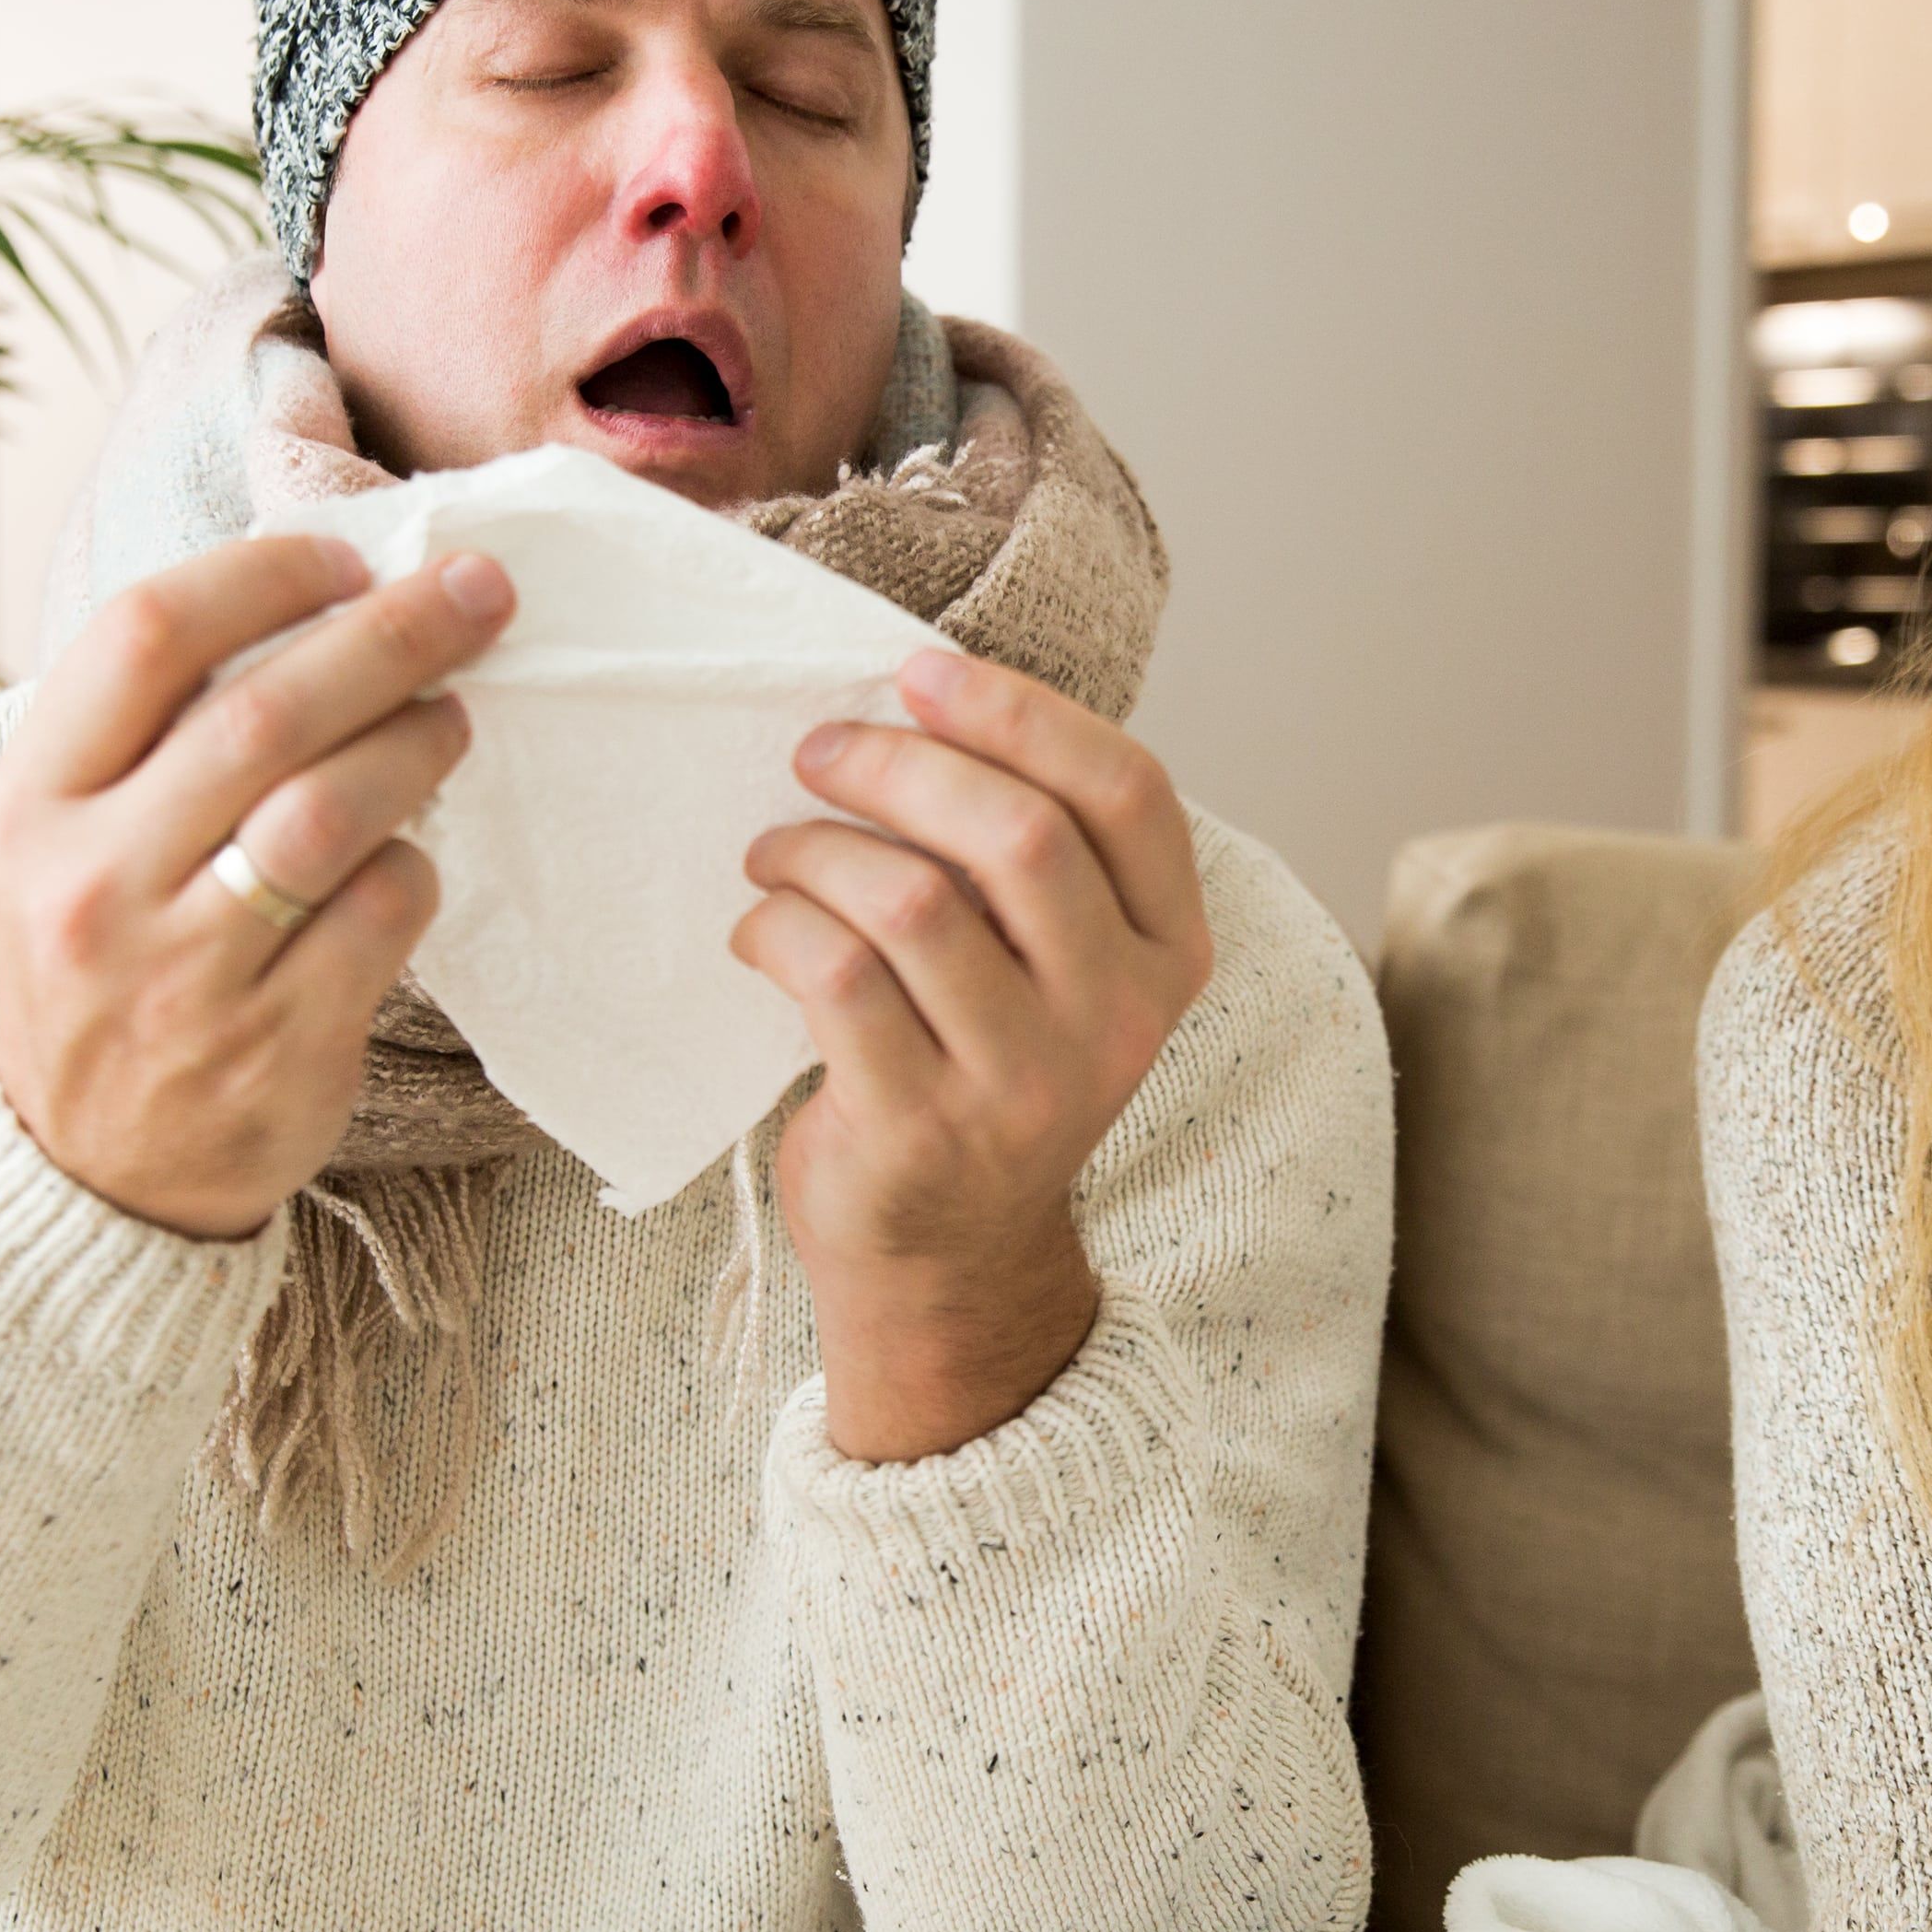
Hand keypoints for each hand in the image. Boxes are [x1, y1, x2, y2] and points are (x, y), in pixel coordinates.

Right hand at [0, 533, 513, 1238]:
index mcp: (31, 803)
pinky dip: (415, 870)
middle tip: (479, 597)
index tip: (351, 559)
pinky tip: (412, 860)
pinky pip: (381, 915)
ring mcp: (183, 971)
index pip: (145, 634)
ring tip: (454, 718)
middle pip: (264, 712)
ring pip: (331, 810)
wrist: (86, 1174)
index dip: (264, 574)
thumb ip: (153, 734)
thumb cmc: (102, 967)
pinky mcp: (274, 1044)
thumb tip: (321, 598)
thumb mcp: (66, 843)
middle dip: (391, 636)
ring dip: (418, 743)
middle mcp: (93, 882)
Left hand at [732, 649, 1214, 1461]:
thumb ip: (1037, 853)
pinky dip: (777, 926)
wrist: (948, 1258)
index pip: (1128, 793)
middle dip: (898, 764)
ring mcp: (1024, 1084)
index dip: (1022, 712)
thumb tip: (919, 697)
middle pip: (1020, 834)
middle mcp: (1118, 1020)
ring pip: (913, 900)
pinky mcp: (920, 1129)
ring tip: (776, 851)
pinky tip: (760, 929)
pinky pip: (835, 977)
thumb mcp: (1058, 964)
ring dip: (817, 848)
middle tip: (818, 751)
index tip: (919, 673)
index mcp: (1171, 955)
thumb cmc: (983, 1065)